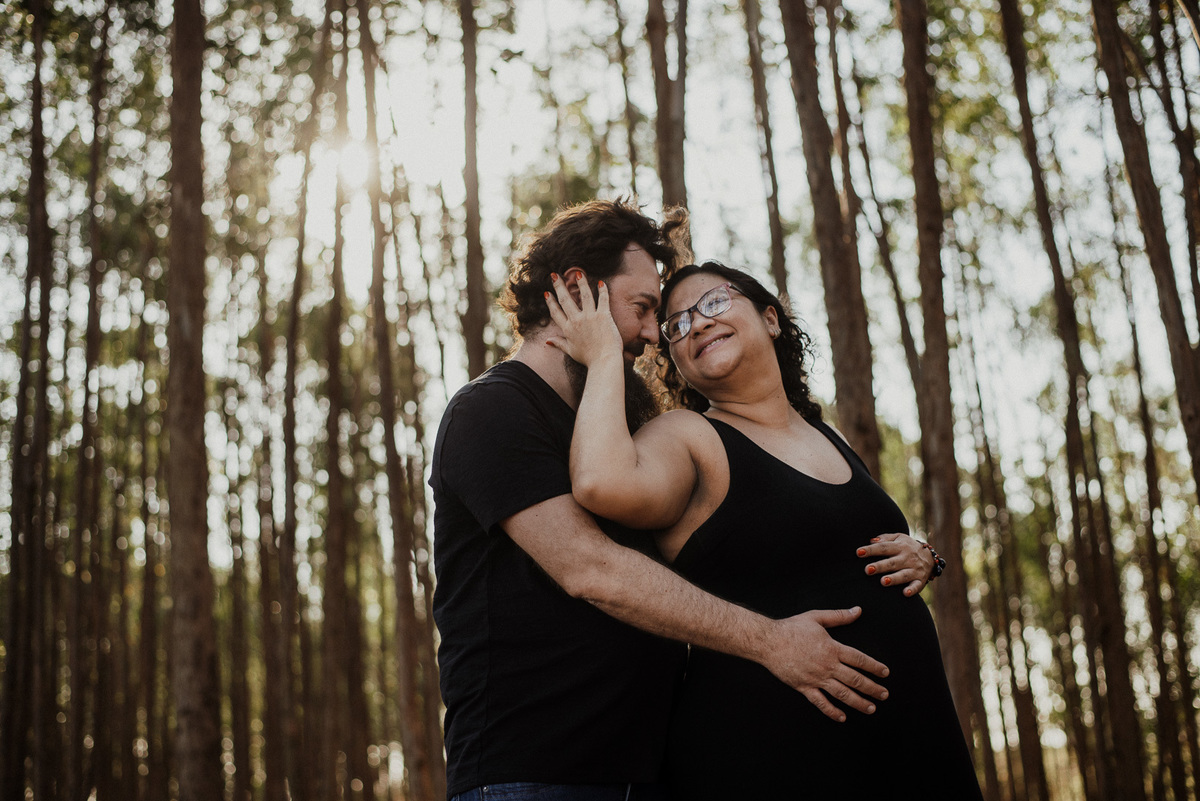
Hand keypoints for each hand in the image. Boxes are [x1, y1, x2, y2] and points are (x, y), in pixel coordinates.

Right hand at [544, 271, 622, 366]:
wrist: (604, 362)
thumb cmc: (588, 359)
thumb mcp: (571, 351)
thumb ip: (559, 343)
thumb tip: (547, 341)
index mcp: (568, 329)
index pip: (555, 312)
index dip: (550, 302)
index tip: (547, 292)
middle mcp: (577, 320)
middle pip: (565, 299)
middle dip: (559, 286)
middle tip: (555, 275)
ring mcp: (590, 317)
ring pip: (584, 295)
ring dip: (580, 282)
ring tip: (578, 273)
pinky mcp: (603, 316)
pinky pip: (602, 299)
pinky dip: (602, 290)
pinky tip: (601, 283)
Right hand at [760, 607, 888, 721]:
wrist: (768, 641)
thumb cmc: (791, 628)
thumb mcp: (816, 617)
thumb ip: (839, 616)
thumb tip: (857, 610)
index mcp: (832, 648)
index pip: (859, 659)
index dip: (874, 667)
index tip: (885, 673)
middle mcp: (827, 665)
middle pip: (855, 679)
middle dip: (872, 688)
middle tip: (884, 694)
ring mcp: (816, 678)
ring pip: (842, 694)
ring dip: (859, 702)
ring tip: (871, 708)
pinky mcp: (804, 687)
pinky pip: (821, 702)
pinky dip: (832, 711)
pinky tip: (842, 717)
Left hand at [856, 533, 933, 595]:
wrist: (930, 556)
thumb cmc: (907, 546)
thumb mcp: (898, 537)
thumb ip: (885, 538)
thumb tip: (871, 541)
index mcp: (900, 546)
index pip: (883, 547)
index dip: (871, 550)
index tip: (858, 552)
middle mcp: (907, 558)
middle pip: (892, 562)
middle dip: (880, 566)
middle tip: (867, 570)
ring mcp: (914, 569)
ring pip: (903, 575)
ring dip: (894, 578)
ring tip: (883, 582)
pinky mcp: (921, 580)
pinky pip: (917, 585)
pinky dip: (912, 590)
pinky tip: (905, 593)